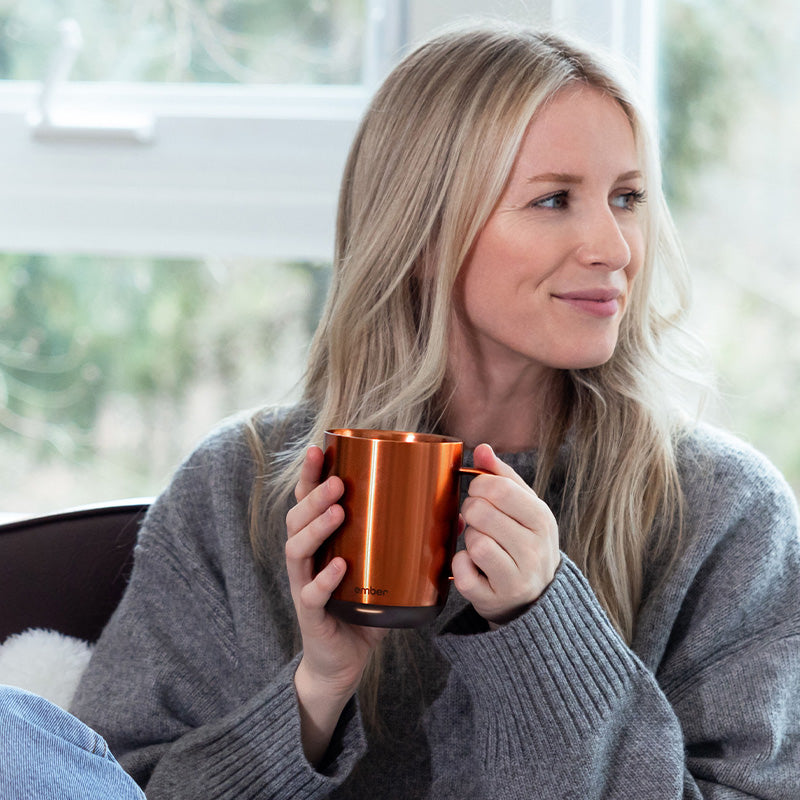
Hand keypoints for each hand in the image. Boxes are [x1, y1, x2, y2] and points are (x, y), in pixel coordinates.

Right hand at [285, 446, 387, 763]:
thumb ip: (409, 542)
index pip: (308, 501)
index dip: (310, 475)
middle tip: (338, 482)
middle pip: (297, 518)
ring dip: (316, 527)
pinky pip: (311, 594)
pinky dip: (324, 580)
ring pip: (297, 549)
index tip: (319, 449)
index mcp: (321, 541)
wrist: (344, 660)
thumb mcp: (383, 568)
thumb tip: (455, 516)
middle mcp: (306, 558)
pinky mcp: (312, 615)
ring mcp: (304, 585)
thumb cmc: (363, 606)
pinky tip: (339, 566)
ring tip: (338, 511)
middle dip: (315, 495)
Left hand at [452, 443, 559, 627]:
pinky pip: (463, 572)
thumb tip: (482, 449)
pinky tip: (471, 565)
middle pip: (482, 513)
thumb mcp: (524, 507)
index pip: (500, 489)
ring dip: (468, 540)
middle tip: (478, 519)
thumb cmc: (524, 542)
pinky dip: (460, 565)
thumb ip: (502, 476)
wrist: (535, 597)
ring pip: (474, 543)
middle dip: (471, 511)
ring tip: (480, 543)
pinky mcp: (494, 599)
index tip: (478, 493)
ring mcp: (516, 578)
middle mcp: (534, 550)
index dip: (479, 486)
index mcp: (542, 519)